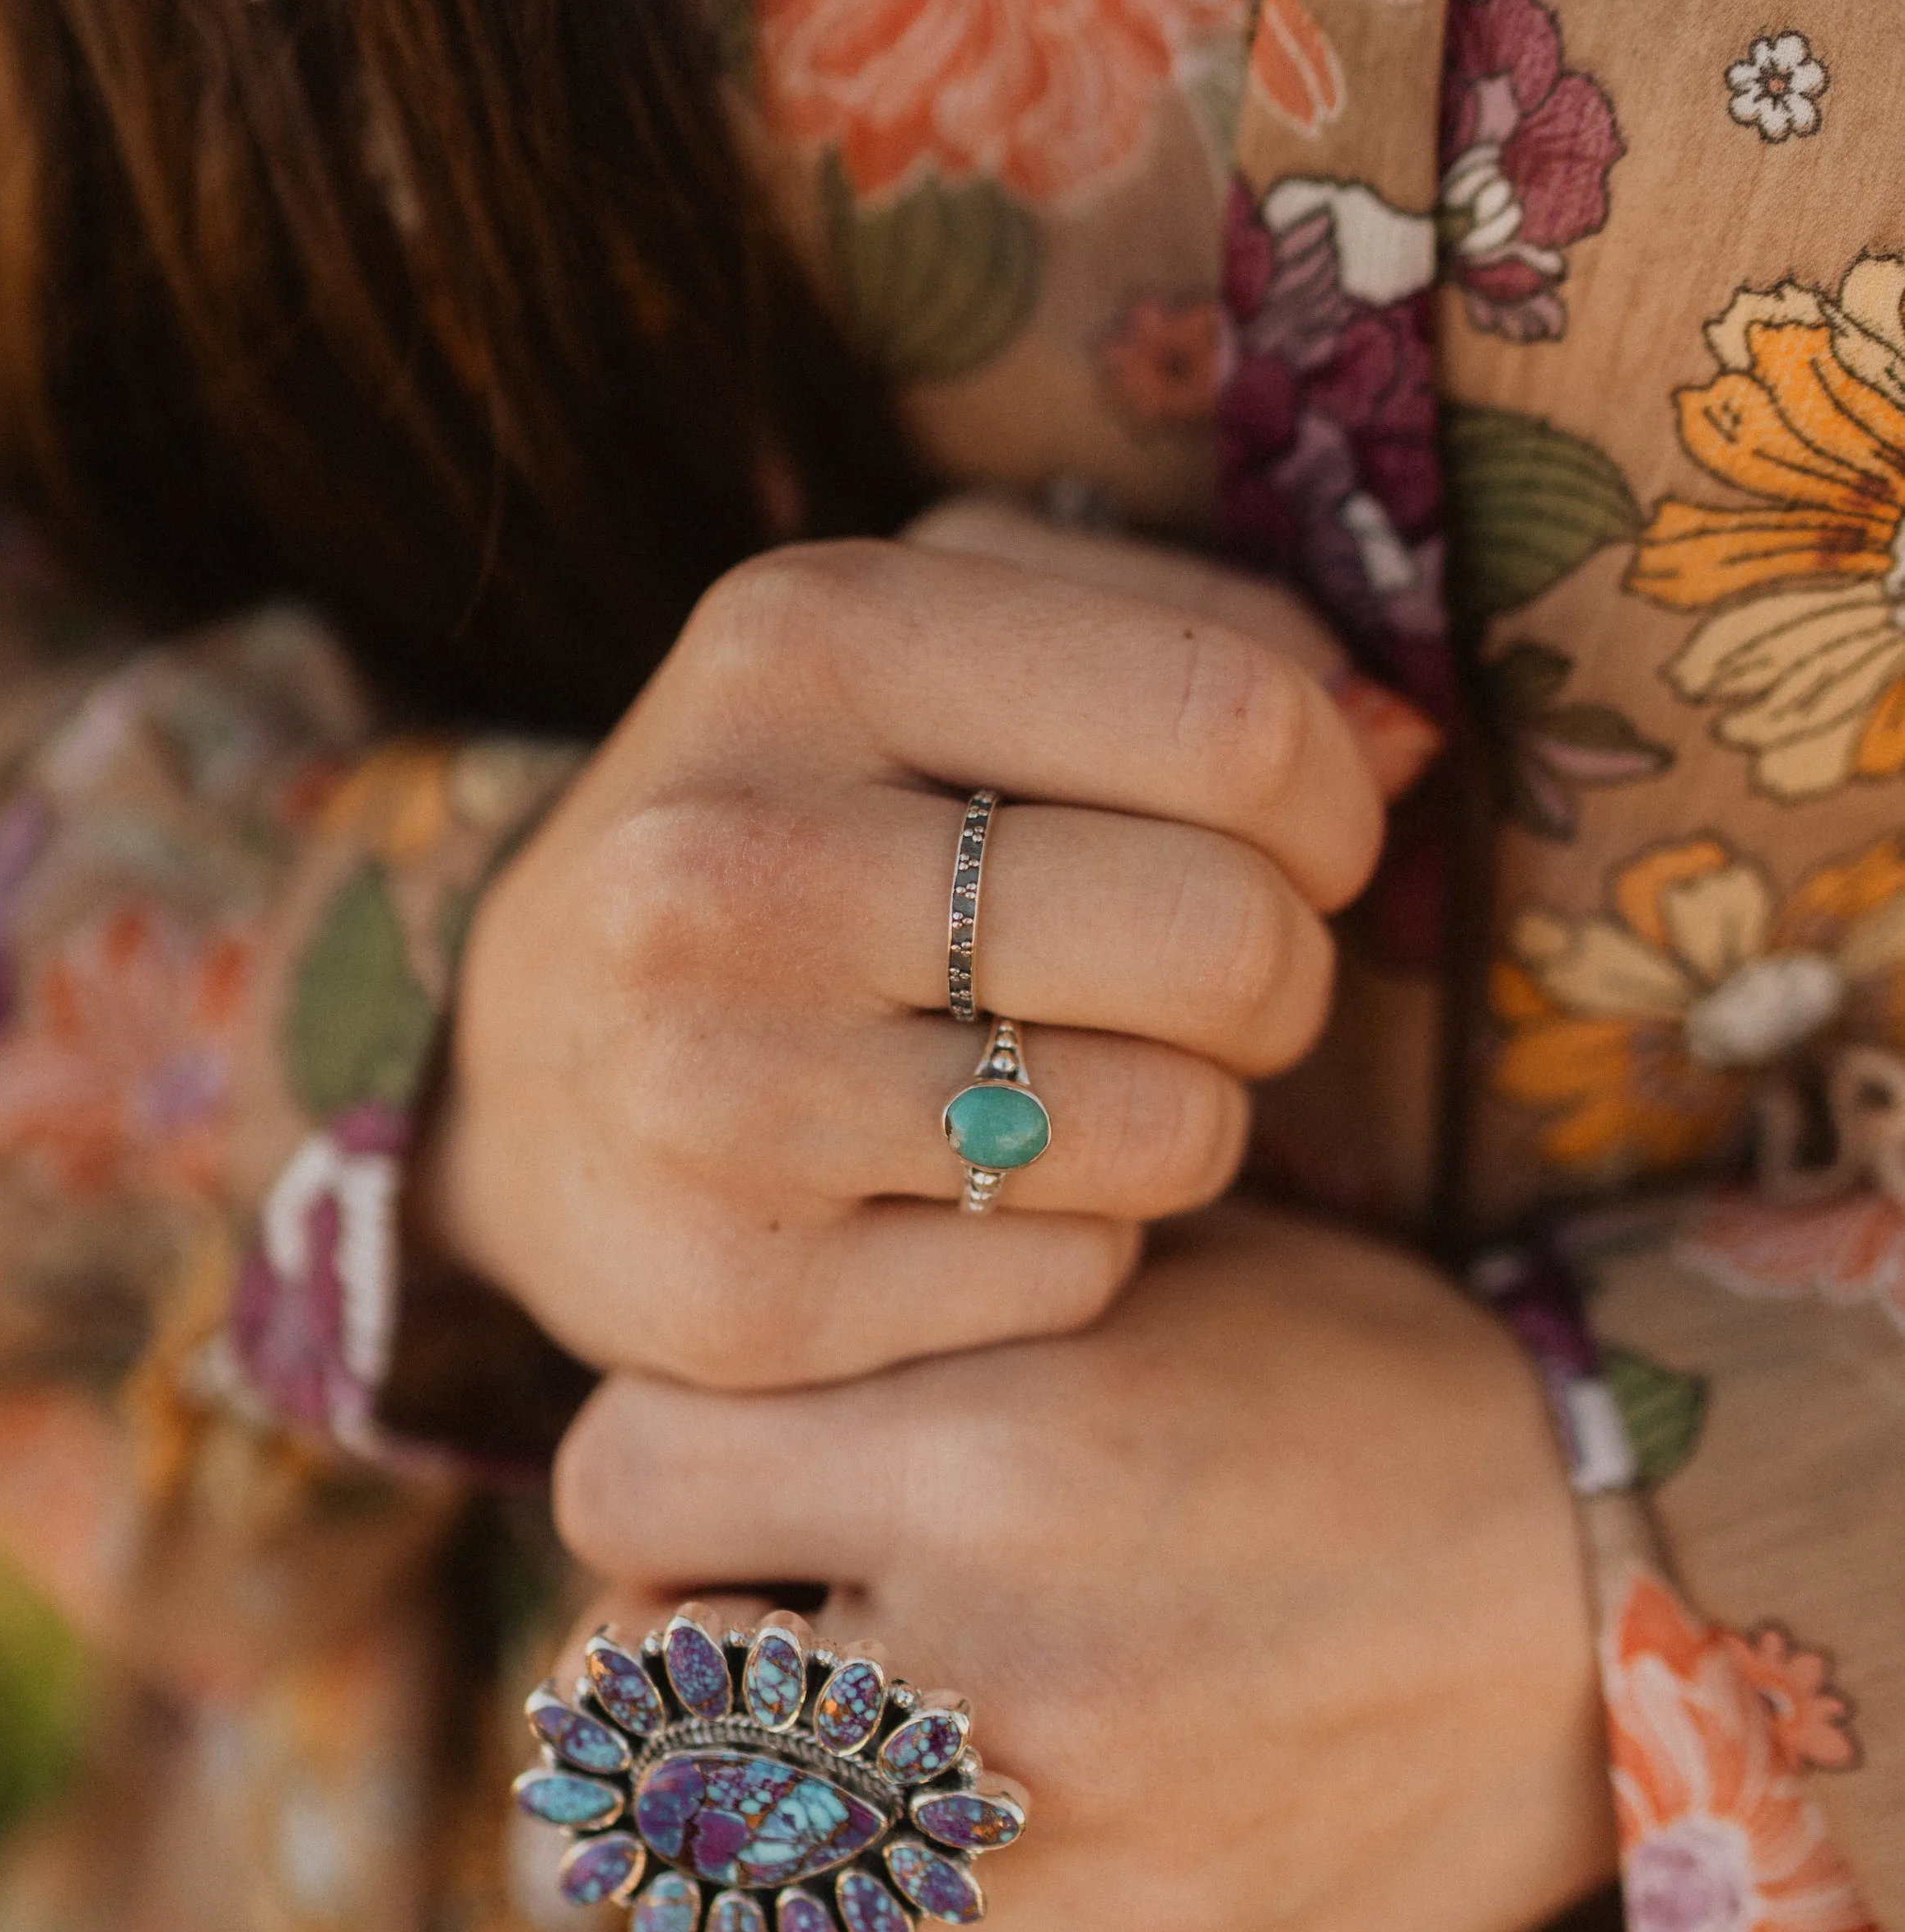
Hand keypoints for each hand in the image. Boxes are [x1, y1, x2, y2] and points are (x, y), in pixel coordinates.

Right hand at [426, 501, 1435, 1387]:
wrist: (521, 1068)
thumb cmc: (797, 816)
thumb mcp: (941, 643)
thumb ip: (1189, 630)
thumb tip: (1410, 737)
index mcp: (803, 640)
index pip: (1240, 720)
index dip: (1333, 796)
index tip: (1298, 836)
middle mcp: (727, 861)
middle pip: (1232, 935)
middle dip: (1280, 971)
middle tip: (1209, 978)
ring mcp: (714, 1094)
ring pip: (1181, 1129)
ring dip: (1187, 1110)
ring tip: (1072, 1069)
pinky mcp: (737, 1302)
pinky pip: (1080, 1277)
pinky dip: (1078, 1237)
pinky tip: (965, 1185)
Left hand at [552, 1203, 1613, 1931]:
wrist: (1613, 1581)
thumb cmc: (1365, 1388)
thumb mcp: (1152, 1266)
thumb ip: (938, 1289)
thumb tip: (745, 1326)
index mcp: (989, 1452)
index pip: (622, 1476)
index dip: (640, 1458)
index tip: (707, 1460)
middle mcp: (998, 1667)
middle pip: (642, 1683)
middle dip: (663, 1629)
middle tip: (745, 1600)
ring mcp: (1069, 1861)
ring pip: (728, 1879)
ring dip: (716, 1806)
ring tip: (780, 1741)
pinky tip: (810, 1920)